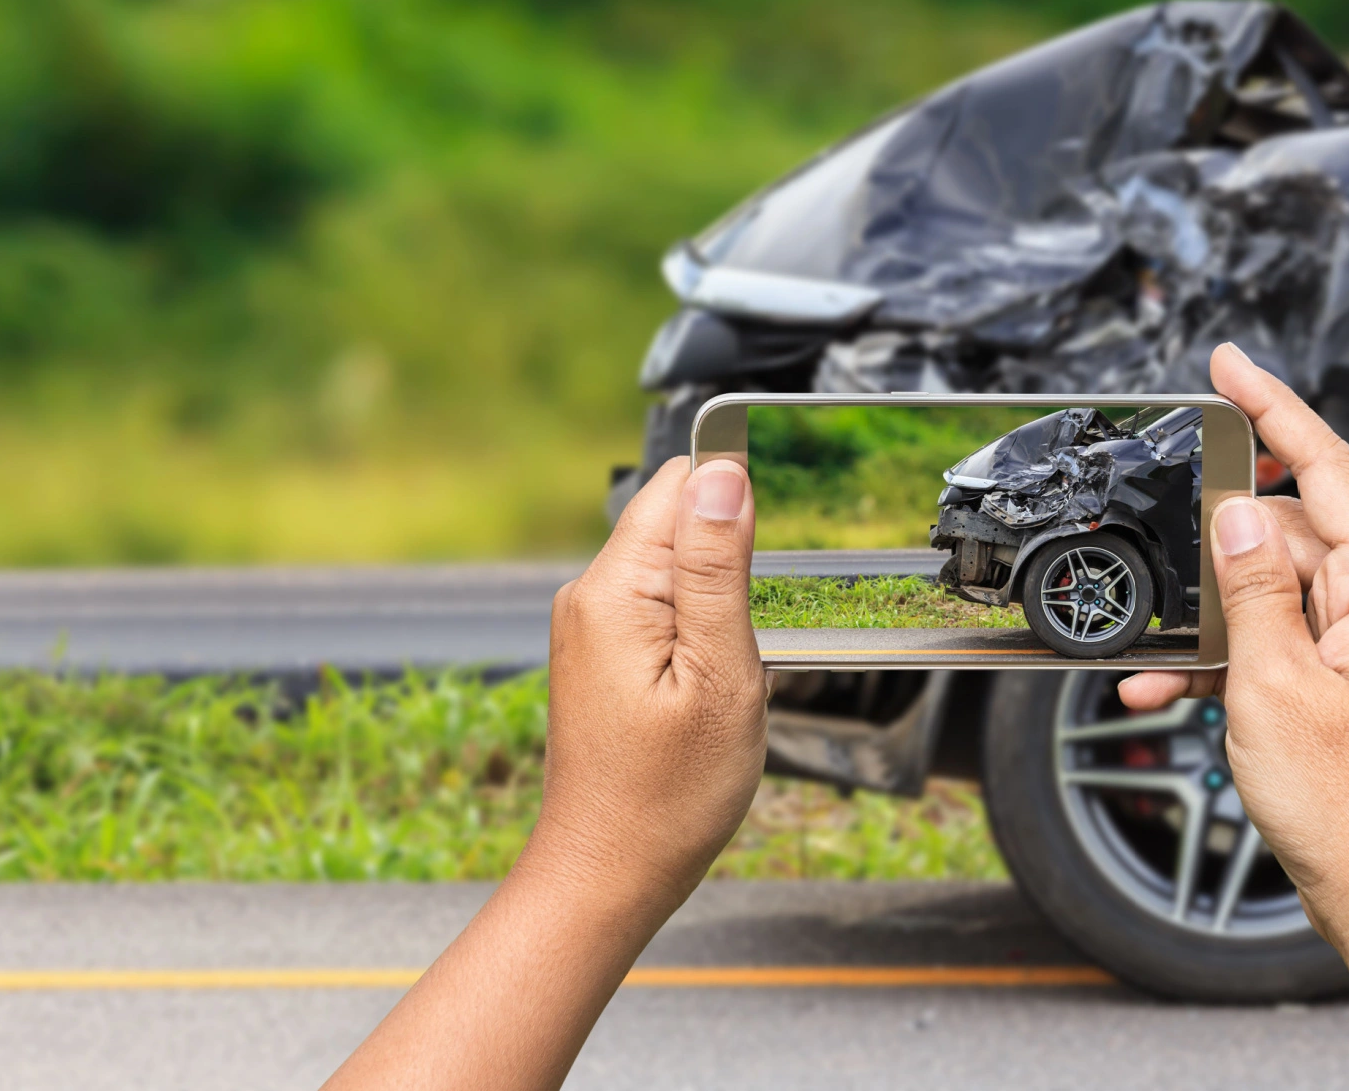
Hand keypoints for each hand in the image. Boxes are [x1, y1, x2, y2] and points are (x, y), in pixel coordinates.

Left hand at [324, 458, 766, 1090]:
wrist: (608, 873)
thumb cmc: (667, 796)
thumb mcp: (719, 676)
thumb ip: (718, 568)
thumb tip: (722, 475)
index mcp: (614, 589)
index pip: (679, 485)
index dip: (734, 507)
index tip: (760, 572)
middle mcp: (588, 595)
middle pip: (676, 522)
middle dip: (728, 563)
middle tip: (739, 647)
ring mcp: (588, 625)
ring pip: (673, 567)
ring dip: (715, 604)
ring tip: (722, 677)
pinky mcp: (598, 653)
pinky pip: (659, 607)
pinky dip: (695, 633)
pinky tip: (703, 688)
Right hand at [1122, 344, 1348, 1088]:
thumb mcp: (1274, 684)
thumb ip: (1252, 586)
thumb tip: (1238, 510)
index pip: (1330, 466)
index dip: (1275, 406)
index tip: (1230, 365)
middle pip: (1290, 528)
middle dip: (1218, 542)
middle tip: (1163, 544)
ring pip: (1269, 592)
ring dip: (1208, 620)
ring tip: (1160, 660)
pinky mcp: (1340, 686)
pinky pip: (1270, 645)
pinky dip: (1219, 663)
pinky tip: (1171, 693)